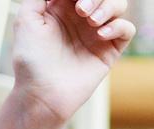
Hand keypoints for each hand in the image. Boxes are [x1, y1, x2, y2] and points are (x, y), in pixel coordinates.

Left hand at [12, 0, 135, 123]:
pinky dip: (118, 26)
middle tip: (82, 9)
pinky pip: (126, 29)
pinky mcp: (108, 52)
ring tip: (92, 22)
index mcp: (63, 5)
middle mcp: (82, 17)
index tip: (74, 2)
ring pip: (118, 4)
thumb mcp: (27, 17)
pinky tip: (100, 35)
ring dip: (108, 6)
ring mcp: (96, 34)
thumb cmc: (30, 60)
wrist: (42, 95)